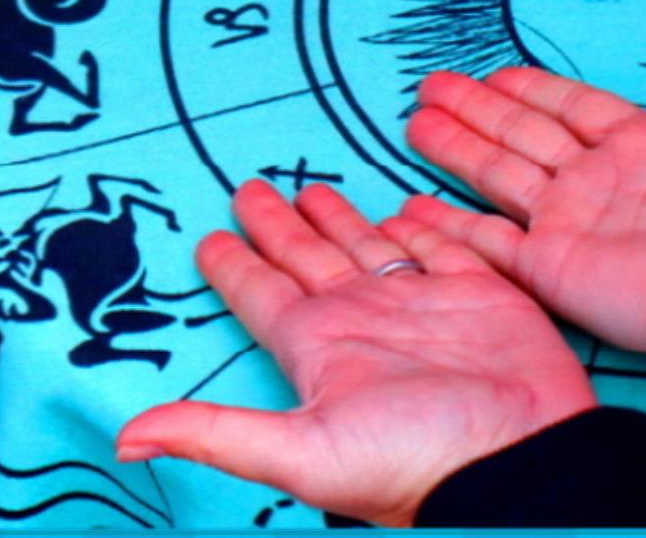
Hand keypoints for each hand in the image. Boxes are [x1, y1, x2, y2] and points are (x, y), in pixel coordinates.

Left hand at [116, 180, 595, 526]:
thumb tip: (125, 440)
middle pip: (307, 256)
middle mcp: (363, 317)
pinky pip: (440, 245)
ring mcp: (419, 302)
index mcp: (319, 343)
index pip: (261, 291)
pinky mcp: (476, 291)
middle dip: (278, 223)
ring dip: (339, 217)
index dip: (233, 264)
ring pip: (367, 245)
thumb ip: (218, 433)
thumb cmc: (416, 458)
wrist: (521, 456)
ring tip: (313, 188)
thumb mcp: (304, 451)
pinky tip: (403, 207)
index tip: (209, 235)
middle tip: (251, 187)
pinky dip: (422, 225)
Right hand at [402, 0, 645, 390]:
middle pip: (522, 136)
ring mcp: (572, 228)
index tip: (493, 72)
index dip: (530, 89)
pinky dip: (449, 229)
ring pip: (497, 178)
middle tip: (431, 86)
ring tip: (414, 123)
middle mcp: (599, 184)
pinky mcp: (553, 271)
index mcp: (644, 147)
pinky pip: (488, 246)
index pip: (570, 108)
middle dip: (476, 111)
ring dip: (456, 150)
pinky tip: (416, 209)